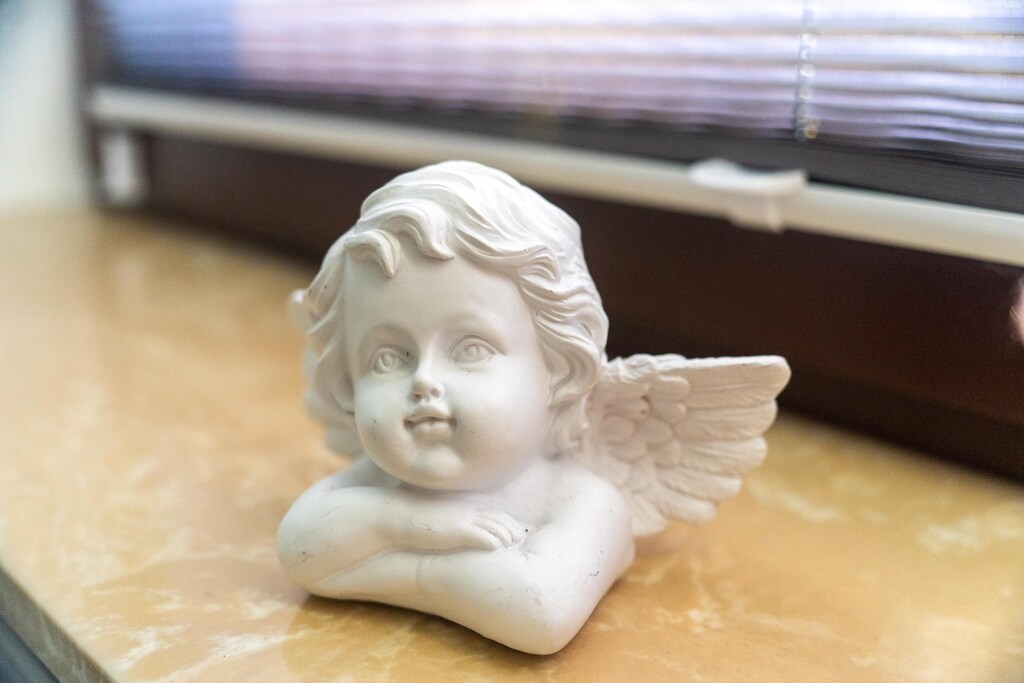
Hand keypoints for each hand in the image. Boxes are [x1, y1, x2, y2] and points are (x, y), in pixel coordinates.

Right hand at [382, 497, 526, 551]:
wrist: (397, 517)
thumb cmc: (413, 519)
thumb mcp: (437, 519)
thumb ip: (449, 523)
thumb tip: (453, 532)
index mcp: (462, 509)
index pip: (491, 513)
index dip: (505, 521)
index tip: (515, 528)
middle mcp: (466, 512)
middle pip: (497, 518)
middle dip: (511, 527)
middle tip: (523, 536)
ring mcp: (462, 520)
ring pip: (493, 526)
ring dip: (506, 534)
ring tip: (517, 543)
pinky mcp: (456, 530)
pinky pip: (480, 535)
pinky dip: (492, 540)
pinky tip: (499, 547)